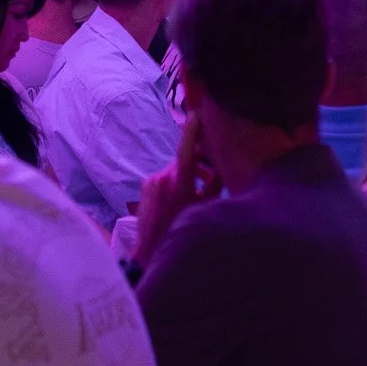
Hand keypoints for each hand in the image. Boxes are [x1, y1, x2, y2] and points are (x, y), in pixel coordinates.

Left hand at [134, 114, 221, 270]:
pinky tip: (180, 199)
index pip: (187, 149)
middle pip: (184, 160)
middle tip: (209, 176)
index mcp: (179, 182)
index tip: (196, 114)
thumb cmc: (182, 231)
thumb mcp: (204, 208)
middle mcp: (163, 177)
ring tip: (196, 193)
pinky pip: (164, 178)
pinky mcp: (145, 187)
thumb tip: (221, 168)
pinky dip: (175, 182)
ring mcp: (152, 181)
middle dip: (198, 164)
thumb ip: (214, 186)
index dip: (192, 130)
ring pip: (175, 169)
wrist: (151, 251)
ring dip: (186, 175)